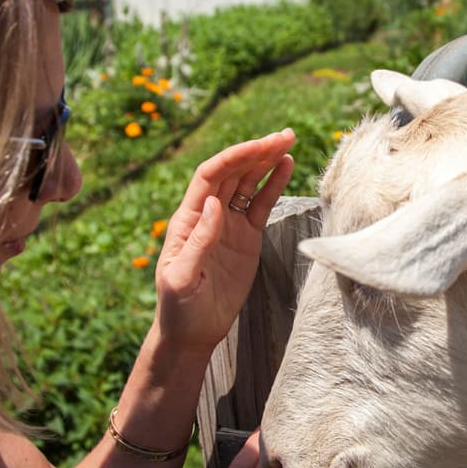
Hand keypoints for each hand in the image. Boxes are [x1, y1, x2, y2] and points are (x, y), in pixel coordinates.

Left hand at [154, 131, 295, 350]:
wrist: (192, 332)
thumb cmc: (178, 308)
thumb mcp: (182, 278)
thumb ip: (198, 241)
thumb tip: (215, 204)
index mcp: (188, 219)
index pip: (211, 177)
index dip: (235, 158)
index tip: (260, 146)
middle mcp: (208, 215)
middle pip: (232, 172)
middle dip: (256, 151)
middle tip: (285, 134)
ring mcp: (228, 224)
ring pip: (248, 183)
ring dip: (266, 161)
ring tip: (288, 141)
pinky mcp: (246, 237)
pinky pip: (260, 204)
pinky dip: (273, 184)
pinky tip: (286, 166)